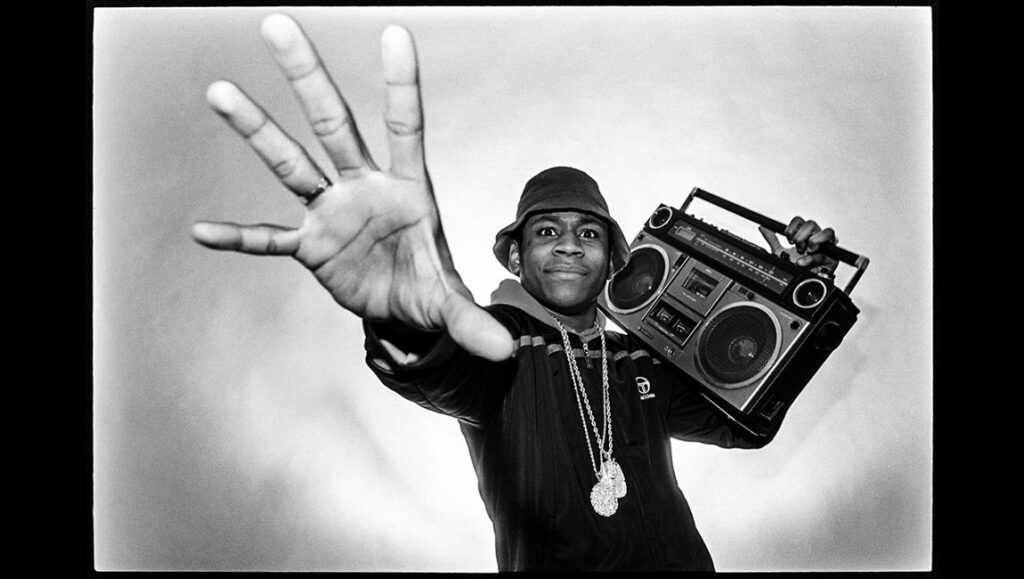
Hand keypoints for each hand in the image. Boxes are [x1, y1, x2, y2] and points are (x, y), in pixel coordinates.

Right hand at [191, 14, 513, 360]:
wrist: (402, 309)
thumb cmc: (430, 286)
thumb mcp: (451, 303)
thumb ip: (473, 322)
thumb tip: (506, 353)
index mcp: (408, 188)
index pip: (406, 127)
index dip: (401, 84)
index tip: (395, 33)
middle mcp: (363, 188)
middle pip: (333, 124)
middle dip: (308, 78)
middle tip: (278, 25)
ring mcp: (331, 212)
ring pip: (292, 163)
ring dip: (259, 131)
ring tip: (220, 91)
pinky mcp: (309, 246)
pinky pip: (269, 237)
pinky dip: (239, 237)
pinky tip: (202, 231)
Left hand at [758, 216, 838, 272]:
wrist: (802, 285)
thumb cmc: (796, 267)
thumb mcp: (780, 253)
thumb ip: (772, 239)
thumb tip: (762, 227)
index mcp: (806, 235)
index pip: (801, 221)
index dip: (793, 227)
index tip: (788, 239)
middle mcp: (817, 238)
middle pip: (812, 223)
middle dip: (801, 235)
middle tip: (796, 246)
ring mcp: (826, 248)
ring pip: (827, 232)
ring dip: (813, 240)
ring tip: (805, 250)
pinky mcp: (832, 259)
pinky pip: (828, 253)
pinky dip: (813, 258)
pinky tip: (803, 262)